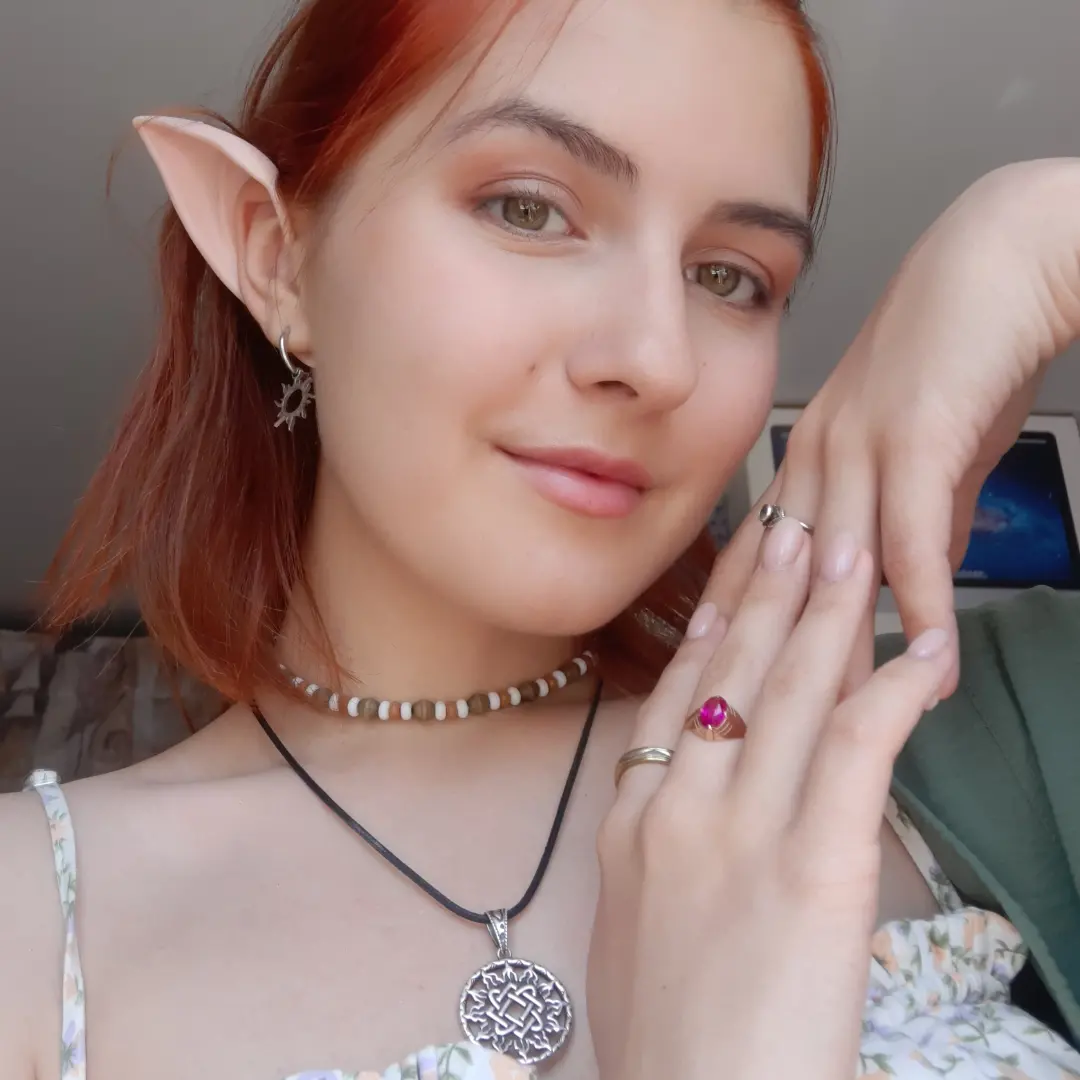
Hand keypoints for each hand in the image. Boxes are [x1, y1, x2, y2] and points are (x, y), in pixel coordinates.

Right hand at [587, 513, 951, 1079]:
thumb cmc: (663, 1046)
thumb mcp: (627, 935)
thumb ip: (649, 858)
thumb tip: (678, 810)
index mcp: (630, 825)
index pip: (676, 696)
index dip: (710, 628)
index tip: (731, 577)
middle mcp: (677, 808)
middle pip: (731, 674)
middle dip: (766, 591)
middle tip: (793, 525)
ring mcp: (742, 832)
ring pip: (791, 692)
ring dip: (827, 613)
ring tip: (851, 551)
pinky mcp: (815, 868)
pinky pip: (861, 750)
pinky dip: (897, 688)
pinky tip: (925, 647)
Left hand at [770, 159, 1079, 694]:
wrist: (1001, 262)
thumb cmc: (962, 352)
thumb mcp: (930, 448)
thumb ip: (919, 515)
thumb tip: (916, 576)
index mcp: (808, 455)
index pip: (762, 555)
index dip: (737, 619)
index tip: (714, 678)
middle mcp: (816, 454)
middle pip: (783, 573)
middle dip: (766, 652)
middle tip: (747, 727)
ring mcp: (858, 445)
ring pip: (833, 566)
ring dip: (835, 648)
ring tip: (831, 725)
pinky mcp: (914, 437)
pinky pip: (910, 537)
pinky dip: (918, 602)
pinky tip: (924, 660)